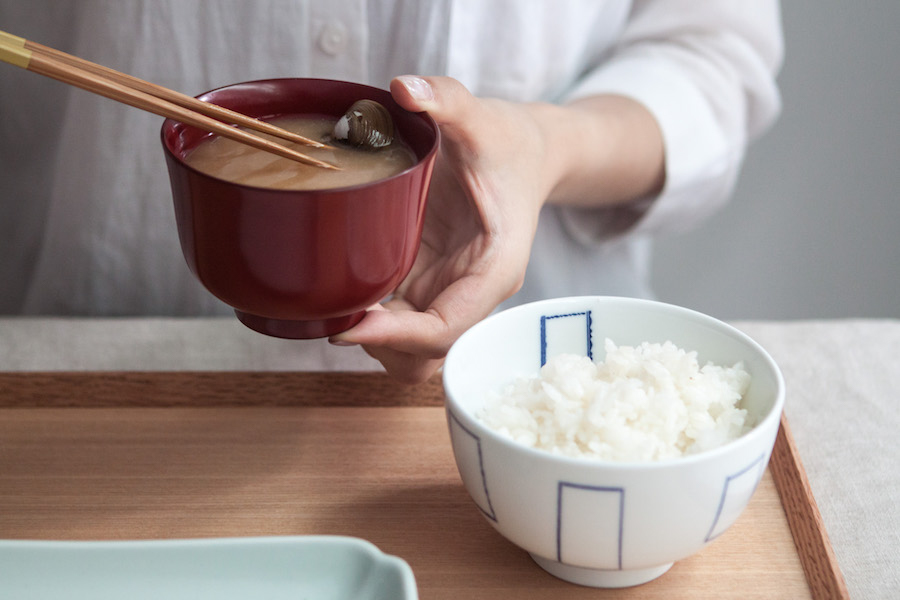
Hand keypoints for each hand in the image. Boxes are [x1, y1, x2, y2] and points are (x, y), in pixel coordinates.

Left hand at [329, 76, 664, 383]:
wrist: (527, 153)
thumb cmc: (508, 142)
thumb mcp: (480, 117)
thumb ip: (446, 99)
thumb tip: (403, 88)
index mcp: (493, 269)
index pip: (447, 328)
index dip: (398, 337)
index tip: (349, 326)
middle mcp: (473, 292)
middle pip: (427, 356)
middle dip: (382, 347)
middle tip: (335, 313)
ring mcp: (451, 292)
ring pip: (413, 352)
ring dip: (375, 342)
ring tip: (335, 307)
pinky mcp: (432, 284)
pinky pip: (401, 326)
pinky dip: (373, 324)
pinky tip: (343, 295)